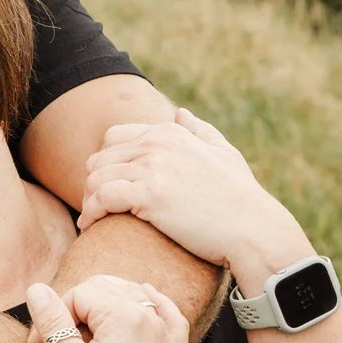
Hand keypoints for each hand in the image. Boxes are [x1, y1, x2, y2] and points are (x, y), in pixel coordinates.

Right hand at [26, 277, 186, 342]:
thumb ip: (52, 321)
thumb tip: (36, 288)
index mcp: (125, 316)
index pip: (77, 294)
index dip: (52, 316)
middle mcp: (150, 318)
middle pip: (103, 289)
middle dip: (74, 307)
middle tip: (56, 341)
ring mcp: (166, 335)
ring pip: (132, 295)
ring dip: (105, 303)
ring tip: (84, 328)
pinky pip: (168, 313)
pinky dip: (152, 303)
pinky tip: (144, 299)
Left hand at [79, 110, 307, 283]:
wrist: (253, 228)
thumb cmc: (241, 197)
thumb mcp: (224, 154)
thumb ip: (200, 131)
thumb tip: (179, 114)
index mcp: (169, 133)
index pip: (114, 138)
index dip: (106, 164)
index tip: (107, 187)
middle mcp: (156, 144)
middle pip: (99, 159)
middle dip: (93, 184)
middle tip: (94, 209)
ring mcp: (152, 168)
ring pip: (95, 178)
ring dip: (88, 201)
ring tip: (92, 220)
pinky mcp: (149, 195)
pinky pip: (101, 198)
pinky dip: (90, 214)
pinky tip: (91, 228)